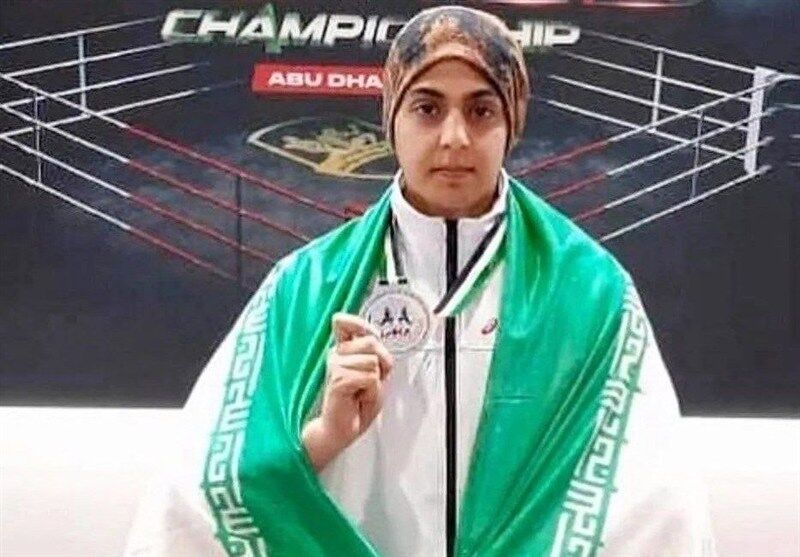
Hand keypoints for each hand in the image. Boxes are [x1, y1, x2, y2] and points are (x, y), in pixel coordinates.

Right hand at [302, 312, 393, 471]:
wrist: (341, 430)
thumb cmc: (356, 406)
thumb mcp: (374, 375)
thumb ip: (375, 353)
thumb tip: (374, 338)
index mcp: (344, 351)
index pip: (349, 324)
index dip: (359, 324)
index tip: (364, 331)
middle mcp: (337, 355)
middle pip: (371, 343)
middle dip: (380, 365)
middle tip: (369, 382)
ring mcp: (335, 366)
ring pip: (372, 363)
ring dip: (375, 382)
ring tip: (361, 392)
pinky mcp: (337, 379)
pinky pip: (369, 378)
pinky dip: (371, 392)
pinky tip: (358, 398)